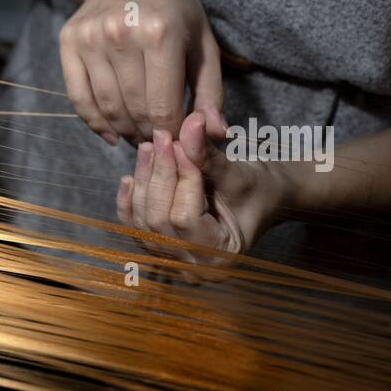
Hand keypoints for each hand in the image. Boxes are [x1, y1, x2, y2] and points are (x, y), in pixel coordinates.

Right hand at [60, 0, 225, 144]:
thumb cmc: (172, 8)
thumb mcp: (202, 42)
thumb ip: (210, 91)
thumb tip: (215, 134)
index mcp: (161, 33)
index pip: (162, 107)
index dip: (171, 133)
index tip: (177, 140)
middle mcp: (122, 34)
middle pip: (133, 110)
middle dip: (148, 134)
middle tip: (158, 140)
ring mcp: (91, 38)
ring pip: (106, 108)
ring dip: (123, 132)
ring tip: (138, 135)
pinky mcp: (69, 43)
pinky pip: (79, 98)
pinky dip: (95, 123)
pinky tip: (111, 133)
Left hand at [116, 112, 289, 272]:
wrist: (261, 199)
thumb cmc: (257, 189)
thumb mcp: (237, 172)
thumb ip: (208, 154)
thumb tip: (192, 122)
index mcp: (219, 259)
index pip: (184, 218)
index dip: (179, 178)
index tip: (178, 142)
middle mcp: (193, 268)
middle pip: (158, 221)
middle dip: (158, 175)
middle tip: (160, 138)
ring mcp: (172, 261)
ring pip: (142, 221)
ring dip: (143, 181)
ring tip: (149, 148)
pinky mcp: (158, 248)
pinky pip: (134, 225)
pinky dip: (129, 200)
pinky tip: (131, 176)